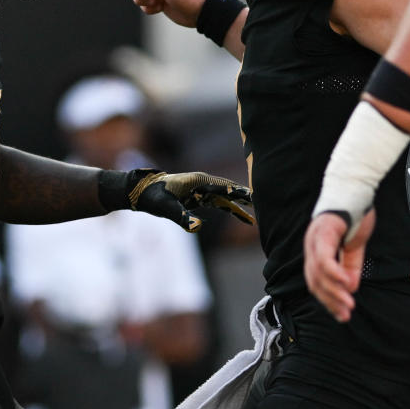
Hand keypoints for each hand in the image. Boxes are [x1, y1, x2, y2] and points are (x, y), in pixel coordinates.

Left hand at [127, 170, 252, 232]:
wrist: (142, 192)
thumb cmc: (153, 197)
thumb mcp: (167, 208)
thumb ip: (182, 217)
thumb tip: (197, 227)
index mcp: (199, 181)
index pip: (224, 187)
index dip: (240, 192)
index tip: (255, 196)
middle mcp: (204, 183)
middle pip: (230, 190)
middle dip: (246, 197)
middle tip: (267, 202)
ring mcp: (203, 190)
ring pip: (228, 198)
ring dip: (242, 205)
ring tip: (261, 214)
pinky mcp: (201, 197)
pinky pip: (221, 203)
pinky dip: (233, 210)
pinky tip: (245, 218)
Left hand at [304, 209, 373, 322]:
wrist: (356, 188)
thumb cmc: (354, 214)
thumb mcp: (354, 246)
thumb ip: (350, 266)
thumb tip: (349, 288)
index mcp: (316, 250)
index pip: (317, 282)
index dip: (328, 300)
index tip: (342, 314)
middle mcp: (311, 246)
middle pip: (315, 282)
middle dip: (330, 301)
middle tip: (345, 315)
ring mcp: (314, 239)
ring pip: (318, 274)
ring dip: (333, 292)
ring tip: (348, 304)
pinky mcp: (323, 233)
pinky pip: (325, 259)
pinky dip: (334, 274)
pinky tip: (346, 285)